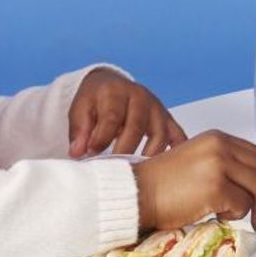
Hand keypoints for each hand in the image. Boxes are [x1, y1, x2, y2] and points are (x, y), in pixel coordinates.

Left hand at [68, 69, 187, 157]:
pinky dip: (176, 151)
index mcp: (115, 91)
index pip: (112, 117)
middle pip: (137, 126)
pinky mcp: (167, 118)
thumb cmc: (95, 101)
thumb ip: (79, 131)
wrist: (109, 85)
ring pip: (160, 134)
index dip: (102, 138)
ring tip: (134, 171)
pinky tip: (167, 167)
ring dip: (148, 155)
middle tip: (113, 168)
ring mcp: (156, 108)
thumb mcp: (79, 109)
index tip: (92, 155)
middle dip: (124, 151)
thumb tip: (78, 152)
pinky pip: (177, 135)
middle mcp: (139, 96)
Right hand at [133, 130, 255, 232]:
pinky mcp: (215, 188)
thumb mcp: (196, 161)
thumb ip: (223, 164)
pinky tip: (222, 216)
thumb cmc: (161, 183)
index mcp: (217, 138)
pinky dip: (238, 215)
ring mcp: (218, 166)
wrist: (137, 193)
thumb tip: (253, 182)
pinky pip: (243, 205)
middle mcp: (220, 147)